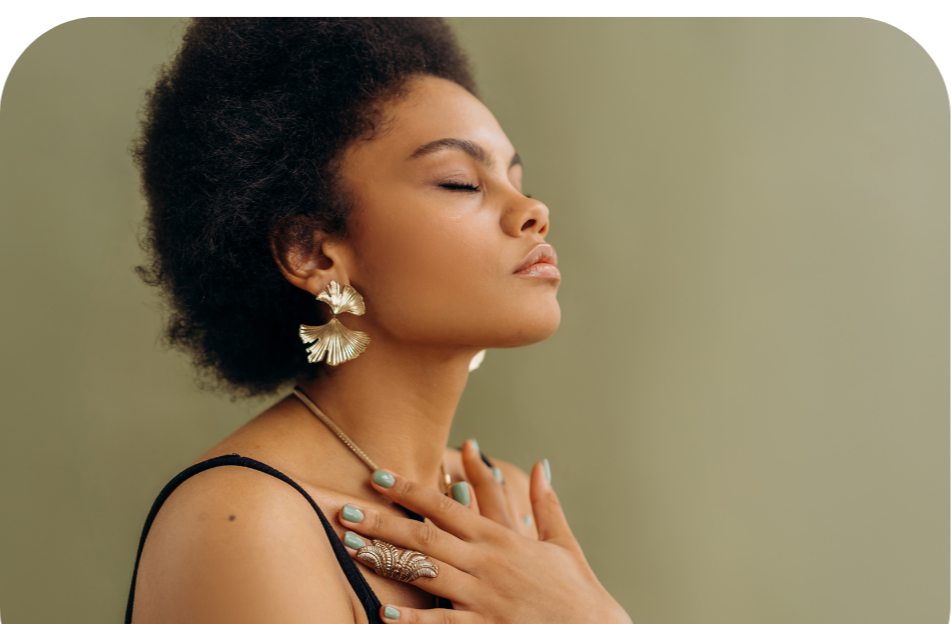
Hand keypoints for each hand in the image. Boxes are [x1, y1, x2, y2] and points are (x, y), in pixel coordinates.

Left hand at [337, 458, 631, 622]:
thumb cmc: (578, 592)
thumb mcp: (563, 543)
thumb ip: (546, 503)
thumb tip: (540, 465)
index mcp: (502, 538)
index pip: (446, 506)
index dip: (410, 490)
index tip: (378, 478)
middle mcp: (488, 562)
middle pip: (425, 536)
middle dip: (382, 522)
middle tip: (345, 511)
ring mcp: (485, 597)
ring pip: (426, 572)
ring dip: (386, 560)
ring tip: (352, 549)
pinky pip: (443, 623)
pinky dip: (413, 619)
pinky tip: (385, 613)